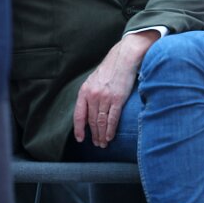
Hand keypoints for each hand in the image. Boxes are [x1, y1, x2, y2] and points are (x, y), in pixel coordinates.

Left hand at [73, 31, 158, 147]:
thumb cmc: (110, 68)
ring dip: (101, 135)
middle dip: (93, 134)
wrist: (124, 58)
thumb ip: (91, 93)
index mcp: (85, 90)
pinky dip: (110, 130)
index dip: (79, 128)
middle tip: (96, 144)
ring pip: (100, 122)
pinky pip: (112, 119)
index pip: (79, 114)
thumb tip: (89, 109)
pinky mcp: (117, 99)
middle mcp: (93, 95)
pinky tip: (110, 137)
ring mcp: (105, 98)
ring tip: (103, 144)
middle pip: (91, 120)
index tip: (80, 138)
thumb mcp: (94, 80)